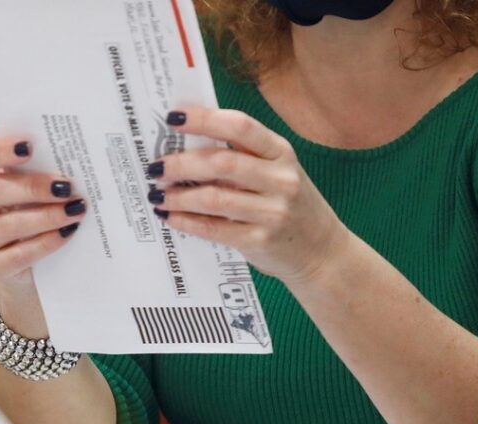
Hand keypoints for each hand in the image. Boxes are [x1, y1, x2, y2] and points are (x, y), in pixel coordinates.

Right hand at [0, 138, 86, 289]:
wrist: (31, 267)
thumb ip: (42, 175)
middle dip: (32, 187)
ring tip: (75, 211)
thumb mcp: (34, 193)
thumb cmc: (34, 216)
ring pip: (4, 226)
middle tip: (66, 187)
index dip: (0, 151)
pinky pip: (15, 256)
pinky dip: (44, 243)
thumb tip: (74, 162)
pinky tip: (66, 234)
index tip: (30, 146)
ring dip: (45, 217)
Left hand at [151, 108, 350, 285]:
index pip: (240, 126)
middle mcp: (281, 179)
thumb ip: (242, 157)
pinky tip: (171, 217)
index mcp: (282, 152)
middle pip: (221, 162)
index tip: (173, 118)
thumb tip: (185, 143)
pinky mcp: (260, 241)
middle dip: (181, 164)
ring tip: (158, 194)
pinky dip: (187, 222)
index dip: (204, 119)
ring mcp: (273, 212)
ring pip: (214, 198)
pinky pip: (215, 228)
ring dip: (179, 196)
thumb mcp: (278, 172)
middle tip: (156, 167)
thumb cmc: (290, 205)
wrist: (322, 251)